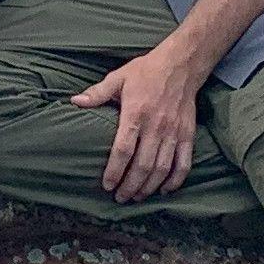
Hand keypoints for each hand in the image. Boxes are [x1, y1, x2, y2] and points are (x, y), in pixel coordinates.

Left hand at [71, 43, 206, 199]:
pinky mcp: (188, 134)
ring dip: (149, 187)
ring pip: (162, 168)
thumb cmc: (146, 72)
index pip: (123, 150)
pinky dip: (175, 180)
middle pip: (142, 165)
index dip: (114, 171)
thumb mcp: (118, 78)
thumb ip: (97, 93)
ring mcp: (174, 132)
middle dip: (130, 186)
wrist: (181, 65)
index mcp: (136, 113)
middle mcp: (155, 126)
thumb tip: (75, 102)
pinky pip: (184, 163)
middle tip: (120, 198)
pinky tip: (164, 190)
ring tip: (137, 197)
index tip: (107, 185)